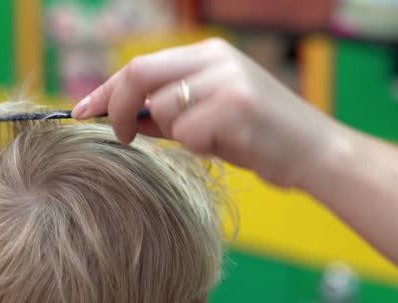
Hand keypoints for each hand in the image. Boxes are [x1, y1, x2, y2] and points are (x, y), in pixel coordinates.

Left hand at [71, 38, 343, 188]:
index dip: (105, 90)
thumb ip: (170, 112)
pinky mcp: (236, 108)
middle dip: (116, 107)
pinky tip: (231, 148)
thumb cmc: (263, 140)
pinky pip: (187, 134)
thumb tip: (121, 118)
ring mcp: (227, 81)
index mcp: (210, 54)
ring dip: (174, 135)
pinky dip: (198, 149)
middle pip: (138, 73)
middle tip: (118, 136)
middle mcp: (217, 59)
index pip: (140, 65)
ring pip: (163, 108)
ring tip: (212, 142)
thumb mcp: (213, 118)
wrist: (318, 153)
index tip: (80, 111)